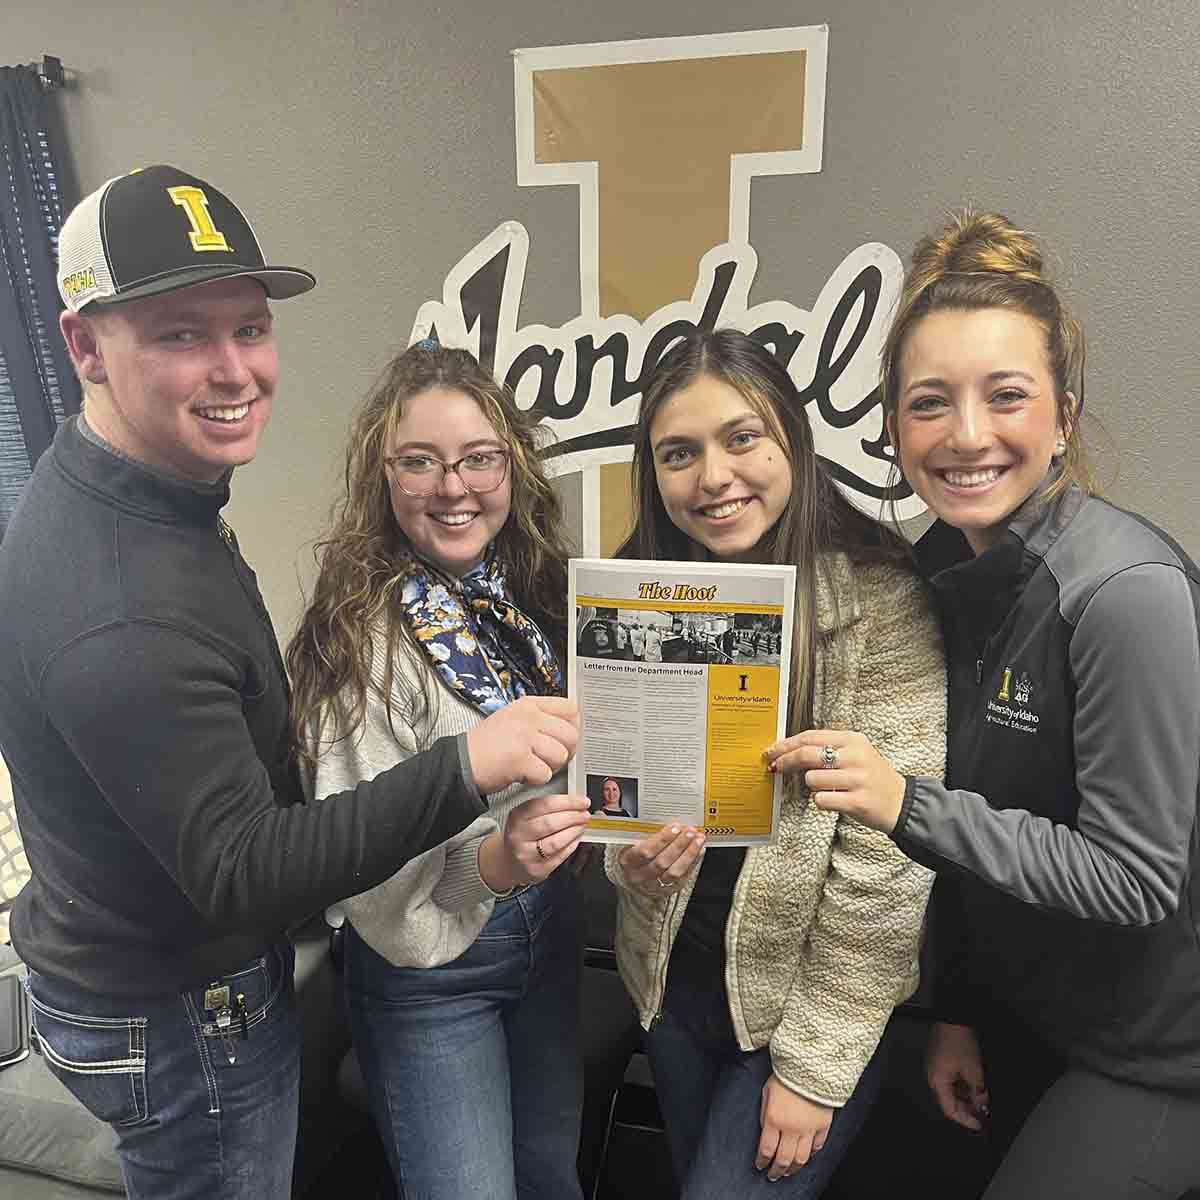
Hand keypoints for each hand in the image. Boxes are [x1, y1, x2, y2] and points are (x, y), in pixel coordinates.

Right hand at [465, 697, 578, 793]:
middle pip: (570, 735)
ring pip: (560, 756)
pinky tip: (521, 774)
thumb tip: (570, 728)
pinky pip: (545, 774)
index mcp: (528, 705)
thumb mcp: (512, 720)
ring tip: (530, 766)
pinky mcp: (519, 758)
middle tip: (546, 759)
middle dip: (563, 752)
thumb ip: (540, 720)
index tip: (563, 739)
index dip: (573, 727)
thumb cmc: (486, 746)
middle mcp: (528, 717)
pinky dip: (535, 780)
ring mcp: (524, 736)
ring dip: (548, 768)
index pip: (570, 708)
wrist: (460, 763)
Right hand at [477, 792, 590, 892]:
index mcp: (517, 817)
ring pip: (556, 842)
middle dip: (573, 817)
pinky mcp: (536, 870)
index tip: (582, 801)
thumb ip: (547, 808)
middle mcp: (519, 836)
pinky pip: (559, 856)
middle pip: (551, 823)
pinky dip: (571, 846)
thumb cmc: (522, 834)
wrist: (508, 861)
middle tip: (585, 814)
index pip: (545, 805)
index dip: (568, 802)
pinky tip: (576, 838)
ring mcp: (527, 854)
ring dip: (574, 832)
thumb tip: (575, 802)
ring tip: (582, 825)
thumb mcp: (526, 816)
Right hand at [616, 823, 704, 895]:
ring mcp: (653, 884)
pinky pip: (682, 877)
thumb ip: (628, 818)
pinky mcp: (666, 889)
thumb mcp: (626, 835)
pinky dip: (692, 861)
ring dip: (689, 854)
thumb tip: (619, 793)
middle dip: (679, 845)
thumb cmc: (631, 849)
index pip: (644, 851)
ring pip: (673, 872)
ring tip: (698, 839)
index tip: (675, 827)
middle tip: (690, 831)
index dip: (662, 840)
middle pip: (661, 861)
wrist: (633, 875)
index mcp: (627, 859)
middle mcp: (639, 874)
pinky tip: (699, 849)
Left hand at [756, 1074, 832, 1180]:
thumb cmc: (785, 1075)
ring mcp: (808, 1129)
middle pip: (783, 1159)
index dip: (762, 1161)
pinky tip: (806, 1157)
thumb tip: (765, 1130)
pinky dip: (811, 1155)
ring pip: (801, 1158)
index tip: (759, 1165)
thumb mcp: (766, 1091)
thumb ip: (764, 1113)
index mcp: (774, 1119)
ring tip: (788, 1172)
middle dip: (776, 1170)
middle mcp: (791, 1128)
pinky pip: (817, 1147)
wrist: (811, 1066)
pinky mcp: (822, 1126)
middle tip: (772, 1175)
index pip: (766, 1149)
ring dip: (793, 1168)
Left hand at [764, 729, 905, 833]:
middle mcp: (856, 756)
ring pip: (812, 779)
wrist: (902, 802)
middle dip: (785, 761)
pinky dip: (822, 801)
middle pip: (806, 754)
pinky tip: (835, 800)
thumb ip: (828, 748)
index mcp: (853, 740)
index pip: (810, 737)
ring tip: (829, 788)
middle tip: (775, 767)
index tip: (772, 751)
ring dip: (813, 786)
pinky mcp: (857, 801)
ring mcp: (858, 779)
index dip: (786, 744)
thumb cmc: (871, 777)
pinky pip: (821, 799)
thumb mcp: (855, 753)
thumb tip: (789, 749)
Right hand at [926, 1022, 989, 1131]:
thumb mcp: (974, 1069)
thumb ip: (978, 1091)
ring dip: (964, 1097)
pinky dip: (960, 1086)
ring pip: (949, 1091)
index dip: (966, 1120)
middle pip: (948, 1101)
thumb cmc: (960, 1042)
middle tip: (982, 1112)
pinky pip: (948, 1080)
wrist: (952, 1017)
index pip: (950, 1110)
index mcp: (938, 1082)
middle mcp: (933, 1077)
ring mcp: (934, 1068)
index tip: (979, 1124)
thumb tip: (982, 1105)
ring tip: (980, 1098)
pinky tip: (972, 1086)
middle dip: (966, 1108)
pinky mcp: (938, 1061)